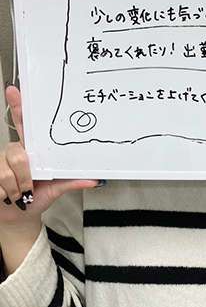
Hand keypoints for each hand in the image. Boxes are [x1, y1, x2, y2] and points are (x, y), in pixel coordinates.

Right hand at [0, 85, 97, 225]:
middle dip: (24, 176)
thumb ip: (73, 181)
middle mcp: (14, 151)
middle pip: (16, 154)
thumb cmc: (38, 197)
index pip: (23, 123)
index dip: (17, 106)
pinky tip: (7, 198)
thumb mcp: (58, 188)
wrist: (20, 216)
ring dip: (15, 189)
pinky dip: (5, 195)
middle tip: (29, 188)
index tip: (14, 90)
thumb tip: (95, 180)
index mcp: (31, 149)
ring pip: (6, 172)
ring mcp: (0, 162)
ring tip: (20, 195)